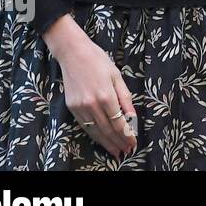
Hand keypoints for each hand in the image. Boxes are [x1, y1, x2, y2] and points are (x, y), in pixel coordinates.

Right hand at [48, 18, 137, 157]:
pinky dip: (94, 135)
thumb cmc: (99, 61)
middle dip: (118, 142)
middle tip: (126, 151)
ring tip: (116, 151)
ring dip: (106, 143)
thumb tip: (132, 117)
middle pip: (107, 129)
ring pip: (95, 131)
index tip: (133, 143)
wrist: (73, 54)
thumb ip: (125, 98)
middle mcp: (92, 105)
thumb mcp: (117, 77)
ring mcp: (80, 107)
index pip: (119, 122)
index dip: (126, 135)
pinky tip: (101, 140)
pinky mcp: (71, 108)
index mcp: (106, 96)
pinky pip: (85, 126)